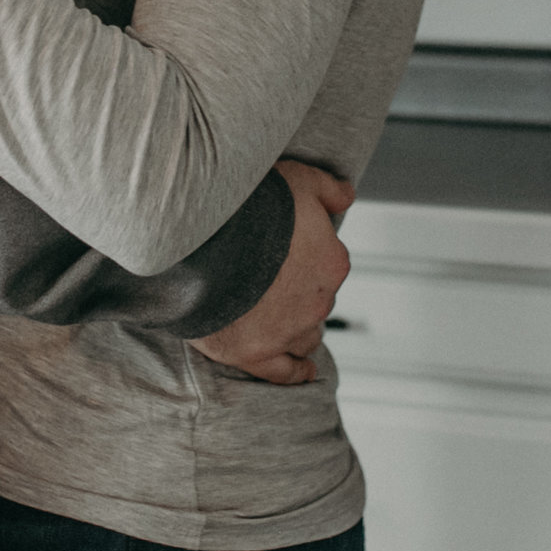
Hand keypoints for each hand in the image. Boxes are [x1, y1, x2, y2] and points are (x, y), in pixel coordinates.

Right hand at [190, 161, 354, 384]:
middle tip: (271, 280)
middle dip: (300, 293)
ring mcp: (288, 330)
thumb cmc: (251, 204)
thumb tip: (347, 196)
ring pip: (306, 336)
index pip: (329, 265)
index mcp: (332, 262)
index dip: (308, 258)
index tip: (287, 253)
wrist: (203, 237)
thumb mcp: (300, 178)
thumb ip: (329, 189)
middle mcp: (318, 300)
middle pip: (317, 301)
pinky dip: (295, 372)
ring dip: (298, 329)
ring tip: (278, 319)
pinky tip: (301, 370)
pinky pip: (286, 372)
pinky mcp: (257, 354)